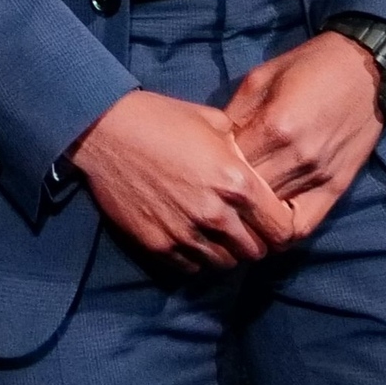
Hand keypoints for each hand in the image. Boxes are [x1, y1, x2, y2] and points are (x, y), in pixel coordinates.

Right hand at [67, 88, 297, 268]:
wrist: (103, 128)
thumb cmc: (160, 118)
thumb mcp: (213, 122)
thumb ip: (244, 151)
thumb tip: (258, 169)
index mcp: (236, 183)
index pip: (282, 229)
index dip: (280, 225)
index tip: (270, 219)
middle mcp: (216, 214)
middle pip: (256, 251)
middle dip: (253, 240)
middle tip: (241, 226)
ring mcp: (185, 233)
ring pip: (225, 264)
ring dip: (224, 251)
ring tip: (213, 232)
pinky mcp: (158, 244)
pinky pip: (191, 267)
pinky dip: (195, 257)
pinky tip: (188, 236)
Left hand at [226, 31, 382, 235]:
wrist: (365, 71)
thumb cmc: (307, 67)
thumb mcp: (259, 79)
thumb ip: (234, 115)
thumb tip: (211, 145)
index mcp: (274, 126)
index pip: (230, 165)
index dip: (211, 167)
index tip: (202, 164)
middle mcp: (298, 157)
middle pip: (249, 195)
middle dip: (227, 194)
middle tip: (214, 189)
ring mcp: (319, 176)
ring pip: (273, 215)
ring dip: (251, 214)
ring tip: (234, 208)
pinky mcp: (338, 188)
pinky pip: (305, 224)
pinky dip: (282, 229)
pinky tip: (266, 222)